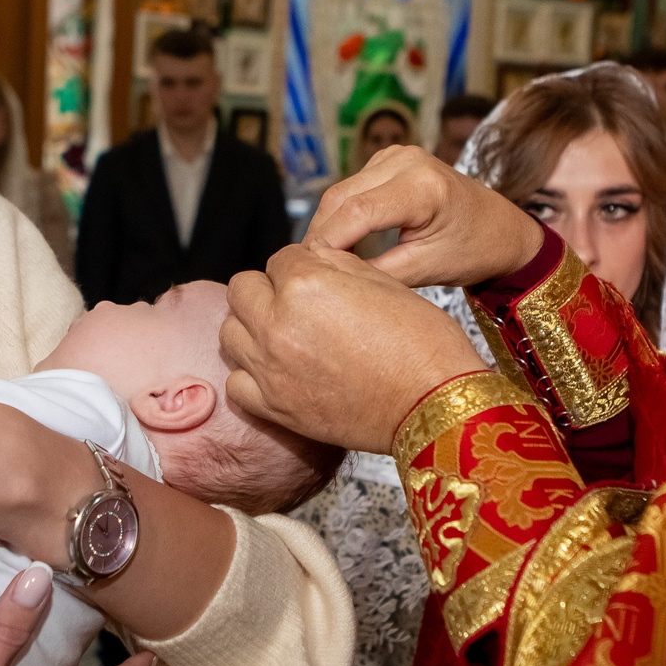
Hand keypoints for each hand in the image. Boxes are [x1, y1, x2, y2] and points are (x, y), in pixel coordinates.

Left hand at [223, 242, 483, 454]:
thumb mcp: (383, 281)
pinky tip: (277, 372)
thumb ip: (334, 263)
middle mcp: (277, 322)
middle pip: (243, 289)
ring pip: (231, 332)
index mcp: (305, 283)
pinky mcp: (273, 406)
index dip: (301, 268)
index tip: (316, 281)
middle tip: (296, 305)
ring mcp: (270, 367)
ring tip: (284, 336)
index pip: (280, 258)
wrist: (434, 403)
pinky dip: (251, 374)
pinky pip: (236, 381)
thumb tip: (310, 258)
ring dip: (252, 329)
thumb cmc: (421, 342)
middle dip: (267, 291)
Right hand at [303, 145, 543, 289]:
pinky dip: (341, 214)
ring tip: (324, 260)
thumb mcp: (426, 269)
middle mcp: (408, 160)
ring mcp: (398, 155)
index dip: (327, 243)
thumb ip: (377, 272)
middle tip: (311, 272)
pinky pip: (352, 187)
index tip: (313, 272)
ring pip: (341, 191)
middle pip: (341, 197)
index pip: (356, 213)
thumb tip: (330, 276)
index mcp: (423, 187)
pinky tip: (341, 241)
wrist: (501, 229)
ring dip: (328, 224)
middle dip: (321, 235)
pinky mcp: (391, 159)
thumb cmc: (474, 251)